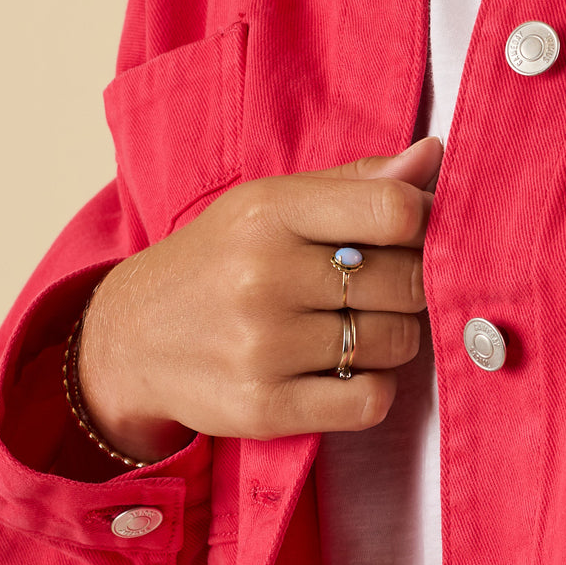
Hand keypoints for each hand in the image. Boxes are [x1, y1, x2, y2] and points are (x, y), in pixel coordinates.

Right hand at [75, 137, 442, 462]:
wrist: (129, 339)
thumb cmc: (222, 260)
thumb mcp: (274, 204)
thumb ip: (358, 182)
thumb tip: (436, 156)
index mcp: (270, 210)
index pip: (395, 209)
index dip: (428, 224)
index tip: (419, 236)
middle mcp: (263, 275)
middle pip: (407, 282)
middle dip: (411, 288)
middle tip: (382, 290)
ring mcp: (261, 346)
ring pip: (396, 342)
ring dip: (391, 339)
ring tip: (351, 328)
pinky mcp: (263, 408)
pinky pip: (370, 402)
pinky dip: (371, 390)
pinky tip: (341, 372)